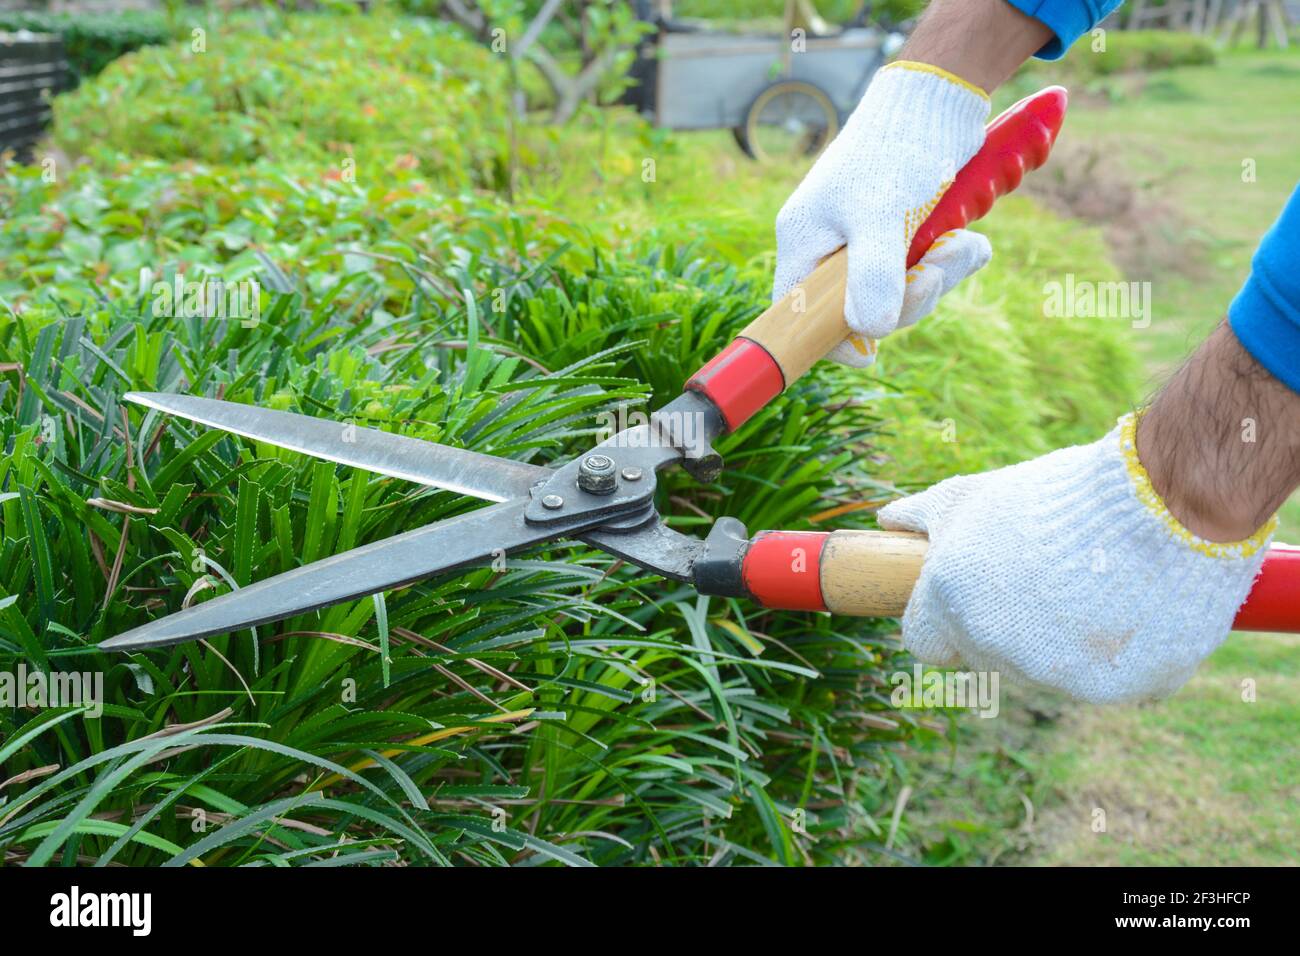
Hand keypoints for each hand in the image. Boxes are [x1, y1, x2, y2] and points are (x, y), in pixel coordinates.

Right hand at [774, 61, 991, 365]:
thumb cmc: (898, 151)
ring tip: (963, 242)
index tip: (870, 348)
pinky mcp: (903, 234)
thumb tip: (870, 333)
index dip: (829, 337)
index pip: (798, 314)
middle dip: (908, 298)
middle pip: (861, 310)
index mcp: (805, 242)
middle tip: (936, 271)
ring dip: (941, 274)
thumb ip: (872, 276)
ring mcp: (867, 242)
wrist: (937, 100)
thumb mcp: (883, 216)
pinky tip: (969, 240)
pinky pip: (925, 269)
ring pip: (901, 292)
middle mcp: (830, 247)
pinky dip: (952, 260)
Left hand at [877, 412, 1274, 703]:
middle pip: (985, 656)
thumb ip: (922, 515)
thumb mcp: (974, 494)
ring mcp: (1055, 674)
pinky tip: (1131, 606)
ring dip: (1059, 640)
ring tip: (1094, 583)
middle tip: (1045, 578)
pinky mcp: (1115, 689)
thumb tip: (884, 521)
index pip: (924, 645)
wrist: (1163, 500)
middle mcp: (994, 647)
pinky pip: (1103, 682)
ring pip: (1044, 671)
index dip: (946, 621)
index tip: (974, 598)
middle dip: (1006, 625)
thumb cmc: (1056, 493)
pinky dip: (1114, 654)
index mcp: (951, 603)